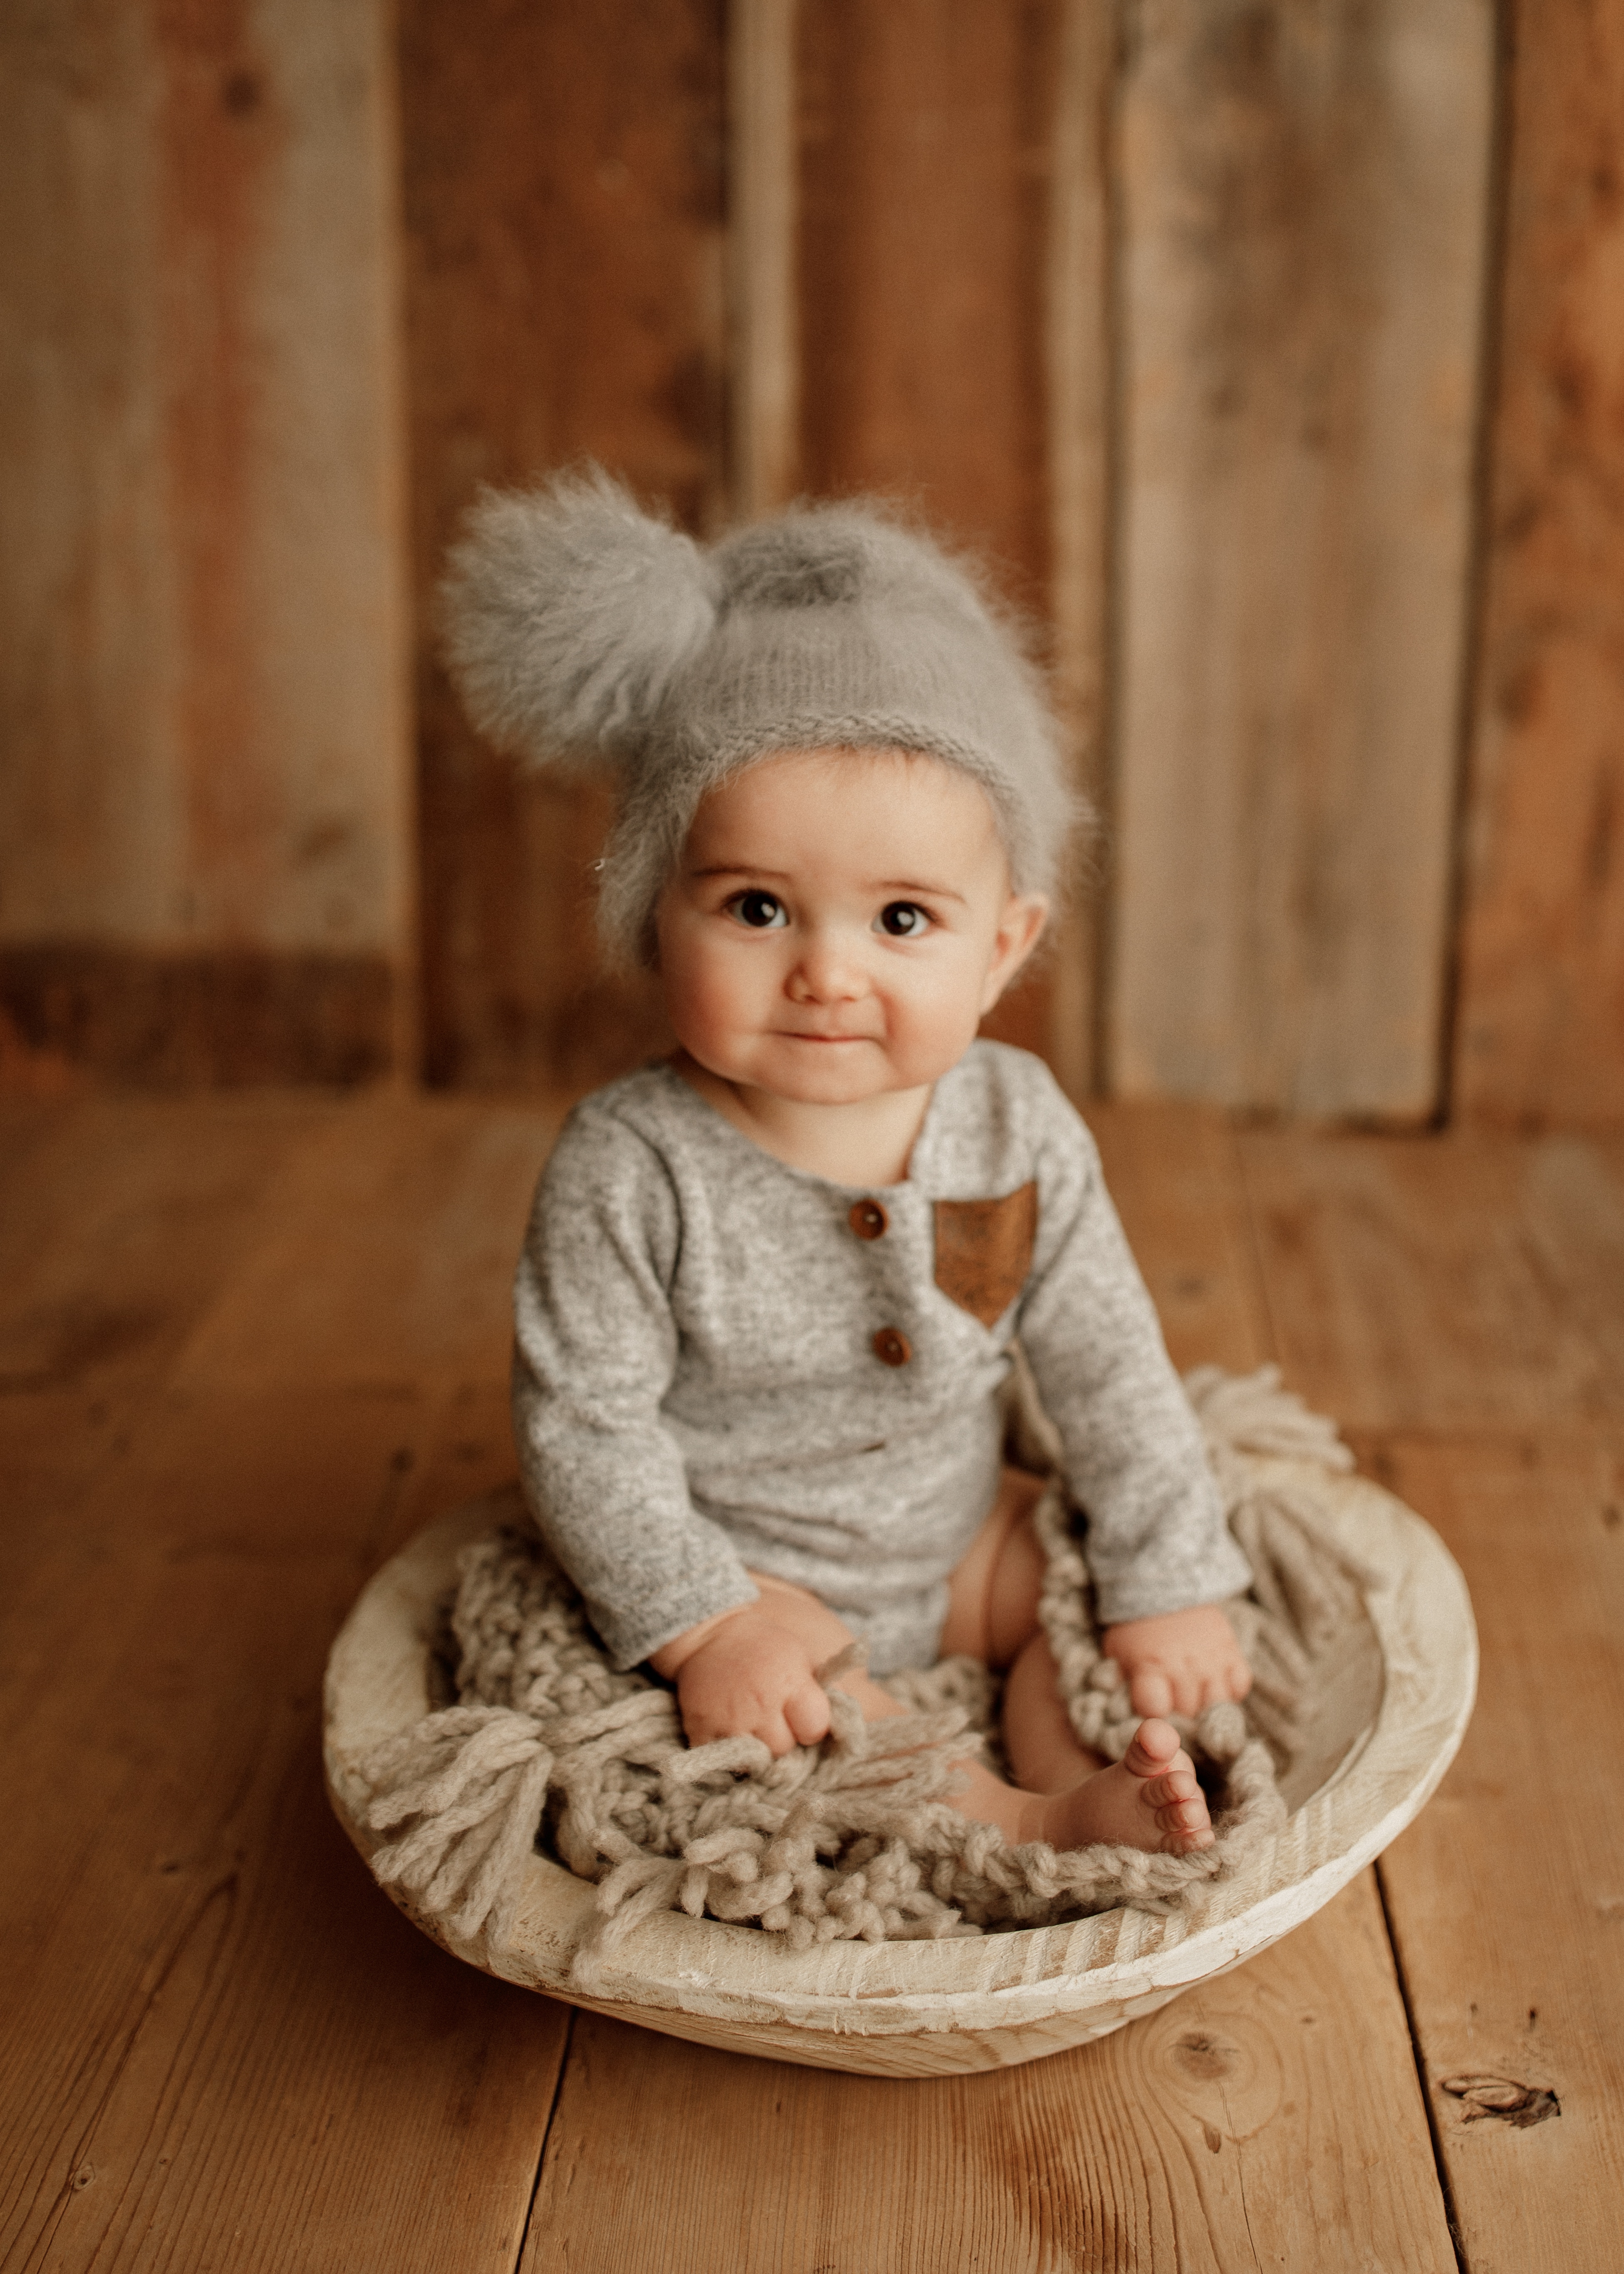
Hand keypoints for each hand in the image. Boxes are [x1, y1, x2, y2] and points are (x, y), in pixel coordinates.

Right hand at [651, 1600, 833, 1754]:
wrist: (708, 1635)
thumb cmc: (763, 1646)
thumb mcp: (801, 1656)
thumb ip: (823, 1689)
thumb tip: (847, 1720)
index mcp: (788, 1681)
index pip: (816, 1727)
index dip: (812, 1725)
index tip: (802, 1715)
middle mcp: (759, 1703)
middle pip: (785, 1748)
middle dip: (784, 1738)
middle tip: (773, 1718)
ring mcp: (729, 1720)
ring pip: (756, 1761)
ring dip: (759, 1749)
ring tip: (753, 1725)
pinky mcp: (701, 1732)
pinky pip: (724, 1763)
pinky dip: (729, 1754)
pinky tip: (731, 1731)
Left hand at [1101, 1603, 1250, 1718]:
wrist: (1164, 1583)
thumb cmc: (1136, 1627)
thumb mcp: (1117, 1652)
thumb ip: (1119, 1683)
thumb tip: (1120, 1714)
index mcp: (1150, 1666)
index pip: (1155, 1711)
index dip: (1152, 1717)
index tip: (1150, 1712)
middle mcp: (1184, 1666)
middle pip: (1188, 1713)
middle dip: (1178, 1716)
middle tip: (1171, 1706)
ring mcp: (1211, 1659)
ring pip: (1217, 1706)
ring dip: (1205, 1709)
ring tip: (1192, 1700)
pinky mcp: (1232, 1650)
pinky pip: (1240, 1685)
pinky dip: (1230, 1691)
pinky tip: (1213, 1685)